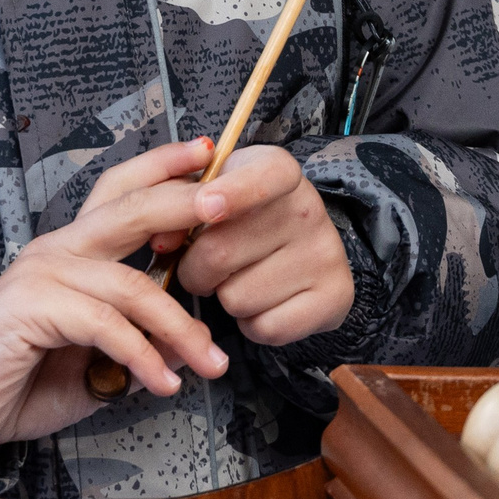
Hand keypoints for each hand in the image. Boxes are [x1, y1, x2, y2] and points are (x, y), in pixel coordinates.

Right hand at [0, 137, 230, 450]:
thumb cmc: (23, 379)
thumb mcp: (98, 362)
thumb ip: (142, 347)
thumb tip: (193, 346)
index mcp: (73, 250)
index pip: (120, 192)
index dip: (161, 168)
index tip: (207, 154)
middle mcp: (57, 250)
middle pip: (128, 208)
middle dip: (182, 201)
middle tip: (227, 206)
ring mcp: (42, 274)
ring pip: (130, 283)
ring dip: (180, 326)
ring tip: (212, 364)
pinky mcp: (31, 306)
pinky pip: (104, 324)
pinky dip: (142, 355)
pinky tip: (161, 383)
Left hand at [170, 143, 355, 346]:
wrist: (298, 244)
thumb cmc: (240, 215)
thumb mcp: (209, 191)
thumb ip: (177, 204)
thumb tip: (163, 241)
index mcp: (277, 169)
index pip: (262, 178)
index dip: (232, 193)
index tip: (207, 208)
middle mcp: (309, 208)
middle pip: (220, 252)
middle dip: (196, 269)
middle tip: (207, 264)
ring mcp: (326, 255)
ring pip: (237, 298)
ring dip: (225, 296)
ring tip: (241, 277)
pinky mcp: (335, 299)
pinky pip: (265, 328)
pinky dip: (251, 323)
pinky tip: (262, 300)